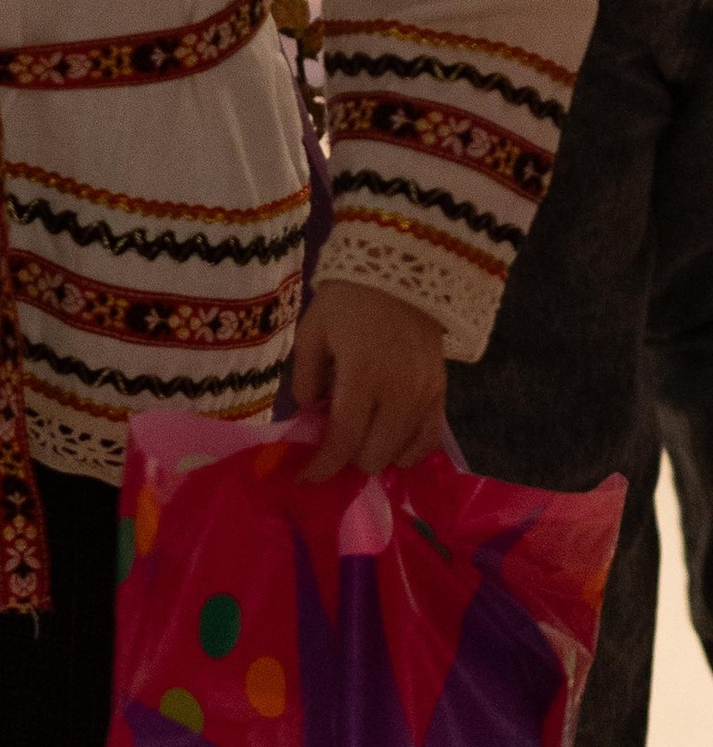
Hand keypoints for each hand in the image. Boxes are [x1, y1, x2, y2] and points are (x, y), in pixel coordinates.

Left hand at [293, 278, 447, 478]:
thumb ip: (305, 376)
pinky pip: (429, 439)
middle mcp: (398, 393)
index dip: (322, 466)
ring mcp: (425, 395)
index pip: (343, 440)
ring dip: (375, 454)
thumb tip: (310, 412)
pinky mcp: (442, 392)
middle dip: (346, 458)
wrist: (403, 269)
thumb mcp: (313, 331)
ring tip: (359, 434)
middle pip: (373, 456)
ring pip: (401, 454)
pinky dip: (407, 449)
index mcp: (362, 376)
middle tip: (331, 439)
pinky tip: (390, 441)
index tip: (304, 477)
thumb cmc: (349, 299)